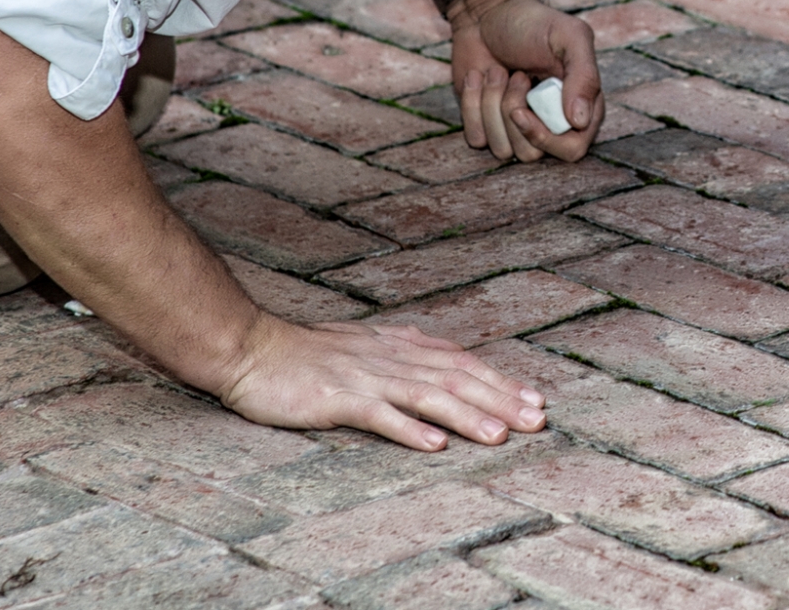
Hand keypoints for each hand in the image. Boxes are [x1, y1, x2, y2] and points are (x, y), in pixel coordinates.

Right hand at [220, 315, 546, 450]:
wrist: (252, 347)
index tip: (535, 399)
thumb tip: (447, 356)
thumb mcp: (366, 343)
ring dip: (466, 416)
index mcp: (400, 346)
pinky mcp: (337, 397)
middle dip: (500, 399)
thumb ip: (406, 350)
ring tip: (498, 436)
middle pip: (455, 378)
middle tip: (536, 420)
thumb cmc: (307, 351)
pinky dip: (408, 429)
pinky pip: (379, 414)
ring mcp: (365, 377)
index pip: (461, 362)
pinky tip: (433, 445)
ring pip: (427, 395)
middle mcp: (391, 357)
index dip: (500, 380)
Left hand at [450, 0, 603, 162]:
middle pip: (533, 153)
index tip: (521, 111)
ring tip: (498, 70)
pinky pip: (477, 138)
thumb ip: (584, 76)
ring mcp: (516, 125)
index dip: (545, 138)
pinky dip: (472, 104)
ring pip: (502, 149)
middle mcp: (549, 122)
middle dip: (512, 113)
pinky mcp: (486, 123)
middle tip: (515, 74)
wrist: (488, 12)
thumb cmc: (533, 22)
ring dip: (491, 103)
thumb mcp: (569, 36)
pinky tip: (479, 77)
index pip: (572, 148)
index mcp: (578, 106)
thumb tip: (580, 121)